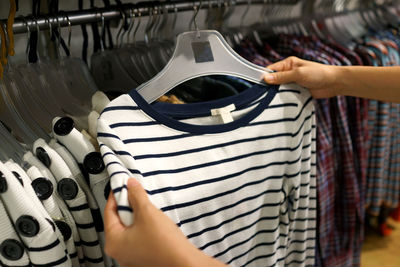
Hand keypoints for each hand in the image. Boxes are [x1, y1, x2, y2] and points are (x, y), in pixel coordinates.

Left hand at [104, 178, 225, 266]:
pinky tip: (152, 221)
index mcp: (113, 243)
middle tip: (135, 194)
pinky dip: (142, 227)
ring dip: (136, 216)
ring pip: (129, 229)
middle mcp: (119, 252)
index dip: (116, 196)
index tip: (123, 185)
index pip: (109, 212)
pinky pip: (137, 238)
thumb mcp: (147, 212)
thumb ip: (136, 195)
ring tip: (146, 207)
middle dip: (127, 206)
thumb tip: (130, 185)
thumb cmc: (164, 244)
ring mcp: (130, 257)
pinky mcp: (142, 257)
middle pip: (118, 221)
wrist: (183, 261)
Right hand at [263, 56, 340, 97]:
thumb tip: (265, 78)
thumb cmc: (319, 74)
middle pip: (274, 80)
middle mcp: (289, 72)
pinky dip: (284, 99)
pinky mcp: (297, 91)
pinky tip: (280, 103)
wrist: (334, 83)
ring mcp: (293, 82)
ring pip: (279, 89)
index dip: (264, 77)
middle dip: (270, 87)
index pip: (271, 69)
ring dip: (277, 94)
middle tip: (264, 95)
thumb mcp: (298, 74)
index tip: (259, 86)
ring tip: (271, 100)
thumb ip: (282, 77)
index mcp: (288, 64)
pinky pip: (286, 95)